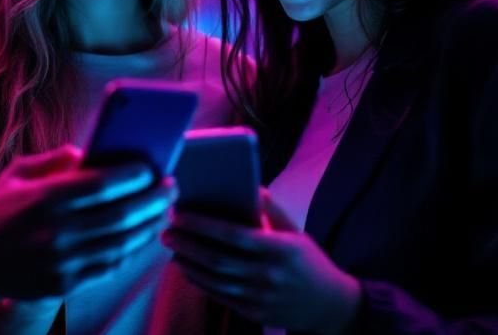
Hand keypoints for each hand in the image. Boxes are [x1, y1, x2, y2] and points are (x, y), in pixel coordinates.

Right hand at [0, 145, 175, 301]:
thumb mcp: (17, 173)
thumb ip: (56, 159)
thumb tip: (94, 152)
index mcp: (43, 198)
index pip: (101, 184)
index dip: (133, 175)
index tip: (152, 165)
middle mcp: (55, 231)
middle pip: (120, 215)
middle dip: (152, 199)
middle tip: (172, 186)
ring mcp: (60, 262)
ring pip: (121, 244)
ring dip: (148, 226)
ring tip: (163, 209)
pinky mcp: (63, 285)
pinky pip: (108, 266)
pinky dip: (130, 249)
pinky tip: (141, 234)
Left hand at [162, 189, 361, 334]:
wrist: (330, 306)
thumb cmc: (310, 263)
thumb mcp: (296, 234)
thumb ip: (272, 210)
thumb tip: (250, 184)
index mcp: (280, 249)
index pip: (233, 235)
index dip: (202, 224)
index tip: (179, 213)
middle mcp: (268, 275)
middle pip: (216, 259)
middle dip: (186, 244)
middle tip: (166, 231)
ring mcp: (259, 297)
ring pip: (213, 280)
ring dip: (187, 264)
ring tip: (172, 248)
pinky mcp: (253, 313)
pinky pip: (218, 296)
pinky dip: (198, 282)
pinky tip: (187, 269)